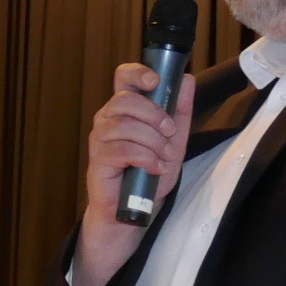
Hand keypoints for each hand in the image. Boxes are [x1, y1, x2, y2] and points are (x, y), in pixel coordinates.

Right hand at [69, 65, 197, 285]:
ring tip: (162, 158)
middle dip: (154, 114)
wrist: (134, 211)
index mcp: (124, 109)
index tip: (156, 83)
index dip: (138, 73)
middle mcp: (108, 119)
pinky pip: (122, 149)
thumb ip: (181, 111)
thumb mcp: (174, 140)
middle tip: (169, 133)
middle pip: (126, 99)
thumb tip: (187, 80)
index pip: (123, 77)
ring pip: (125, 125)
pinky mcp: (98, 161)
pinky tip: (154, 168)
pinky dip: (145, 158)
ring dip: (152, 141)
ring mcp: (100, 140)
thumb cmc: (149, 174)